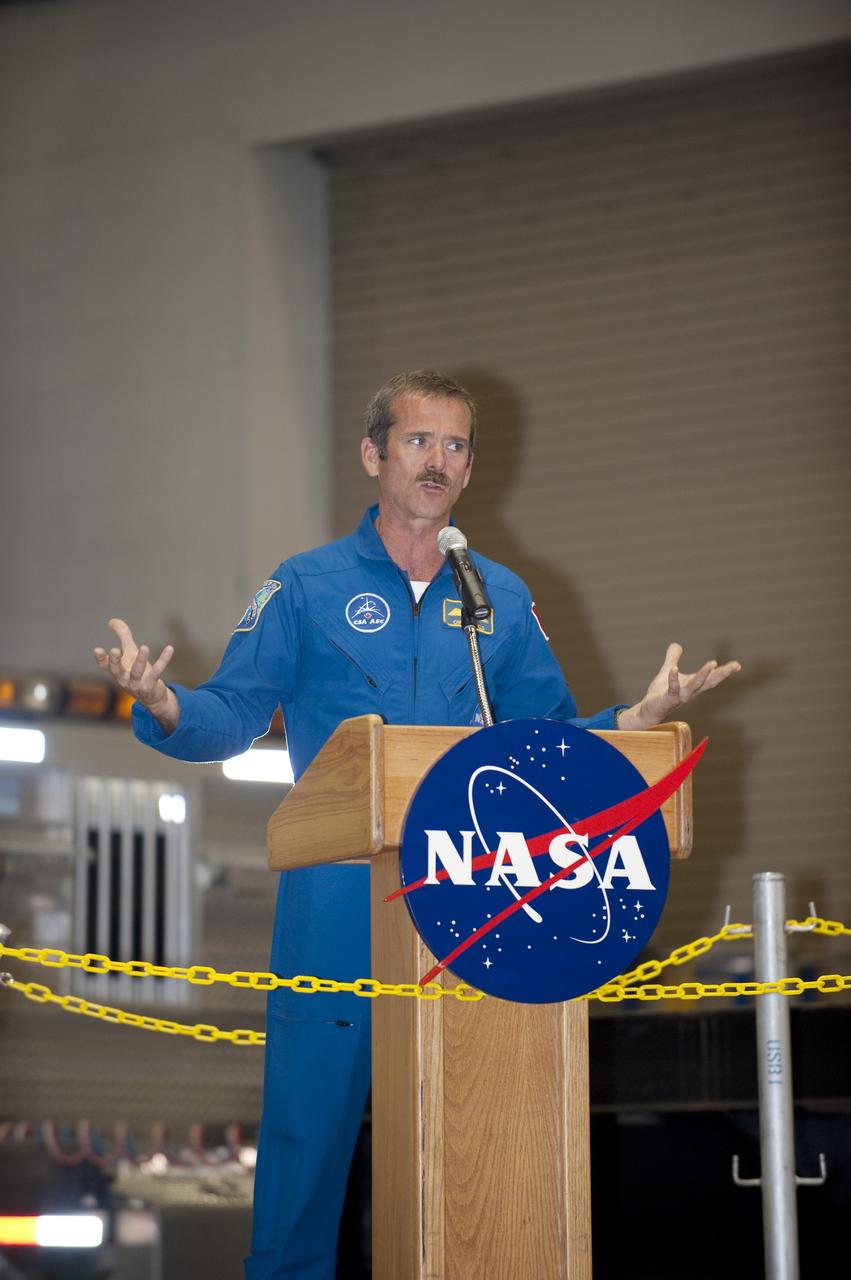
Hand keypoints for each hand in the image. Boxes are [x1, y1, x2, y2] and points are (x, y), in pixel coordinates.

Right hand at [93, 618, 178, 730]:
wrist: (151, 698)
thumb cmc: (136, 672)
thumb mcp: (129, 654)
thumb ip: (122, 637)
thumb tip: (112, 621)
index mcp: (117, 671)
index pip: (106, 665)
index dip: (101, 658)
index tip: (97, 649)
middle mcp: (124, 678)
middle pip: (117, 670)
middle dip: (115, 660)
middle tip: (115, 650)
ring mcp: (137, 683)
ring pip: (137, 671)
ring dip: (141, 660)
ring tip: (144, 647)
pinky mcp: (151, 685)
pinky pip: (157, 671)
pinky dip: (163, 660)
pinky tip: (169, 648)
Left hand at [618, 642, 740, 729]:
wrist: (649, 710)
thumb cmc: (661, 692)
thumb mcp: (667, 671)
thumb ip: (672, 658)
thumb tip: (677, 645)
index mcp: (692, 685)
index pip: (711, 677)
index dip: (724, 671)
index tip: (737, 664)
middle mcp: (690, 692)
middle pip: (709, 681)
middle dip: (722, 673)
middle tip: (735, 665)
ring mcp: (680, 697)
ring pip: (695, 686)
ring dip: (703, 674)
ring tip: (713, 663)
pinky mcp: (668, 700)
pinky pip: (673, 689)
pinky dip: (673, 679)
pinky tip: (674, 669)